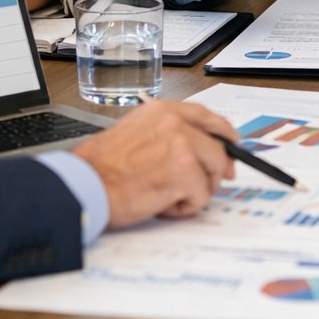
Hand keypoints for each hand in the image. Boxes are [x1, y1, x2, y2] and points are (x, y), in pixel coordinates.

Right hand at [71, 100, 237, 227]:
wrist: (86, 185)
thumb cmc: (101, 167)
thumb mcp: (135, 134)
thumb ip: (166, 136)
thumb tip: (195, 150)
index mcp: (161, 110)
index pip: (205, 116)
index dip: (223, 134)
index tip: (232, 146)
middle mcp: (175, 122)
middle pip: (217, 147)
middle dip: (213, 171)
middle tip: (200, 187)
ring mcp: (182, 145)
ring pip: (213, 173)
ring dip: (193, 191)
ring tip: (164, 194)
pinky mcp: (185, 171)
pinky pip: (201, 196)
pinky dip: (184, 208)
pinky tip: (160, 203)